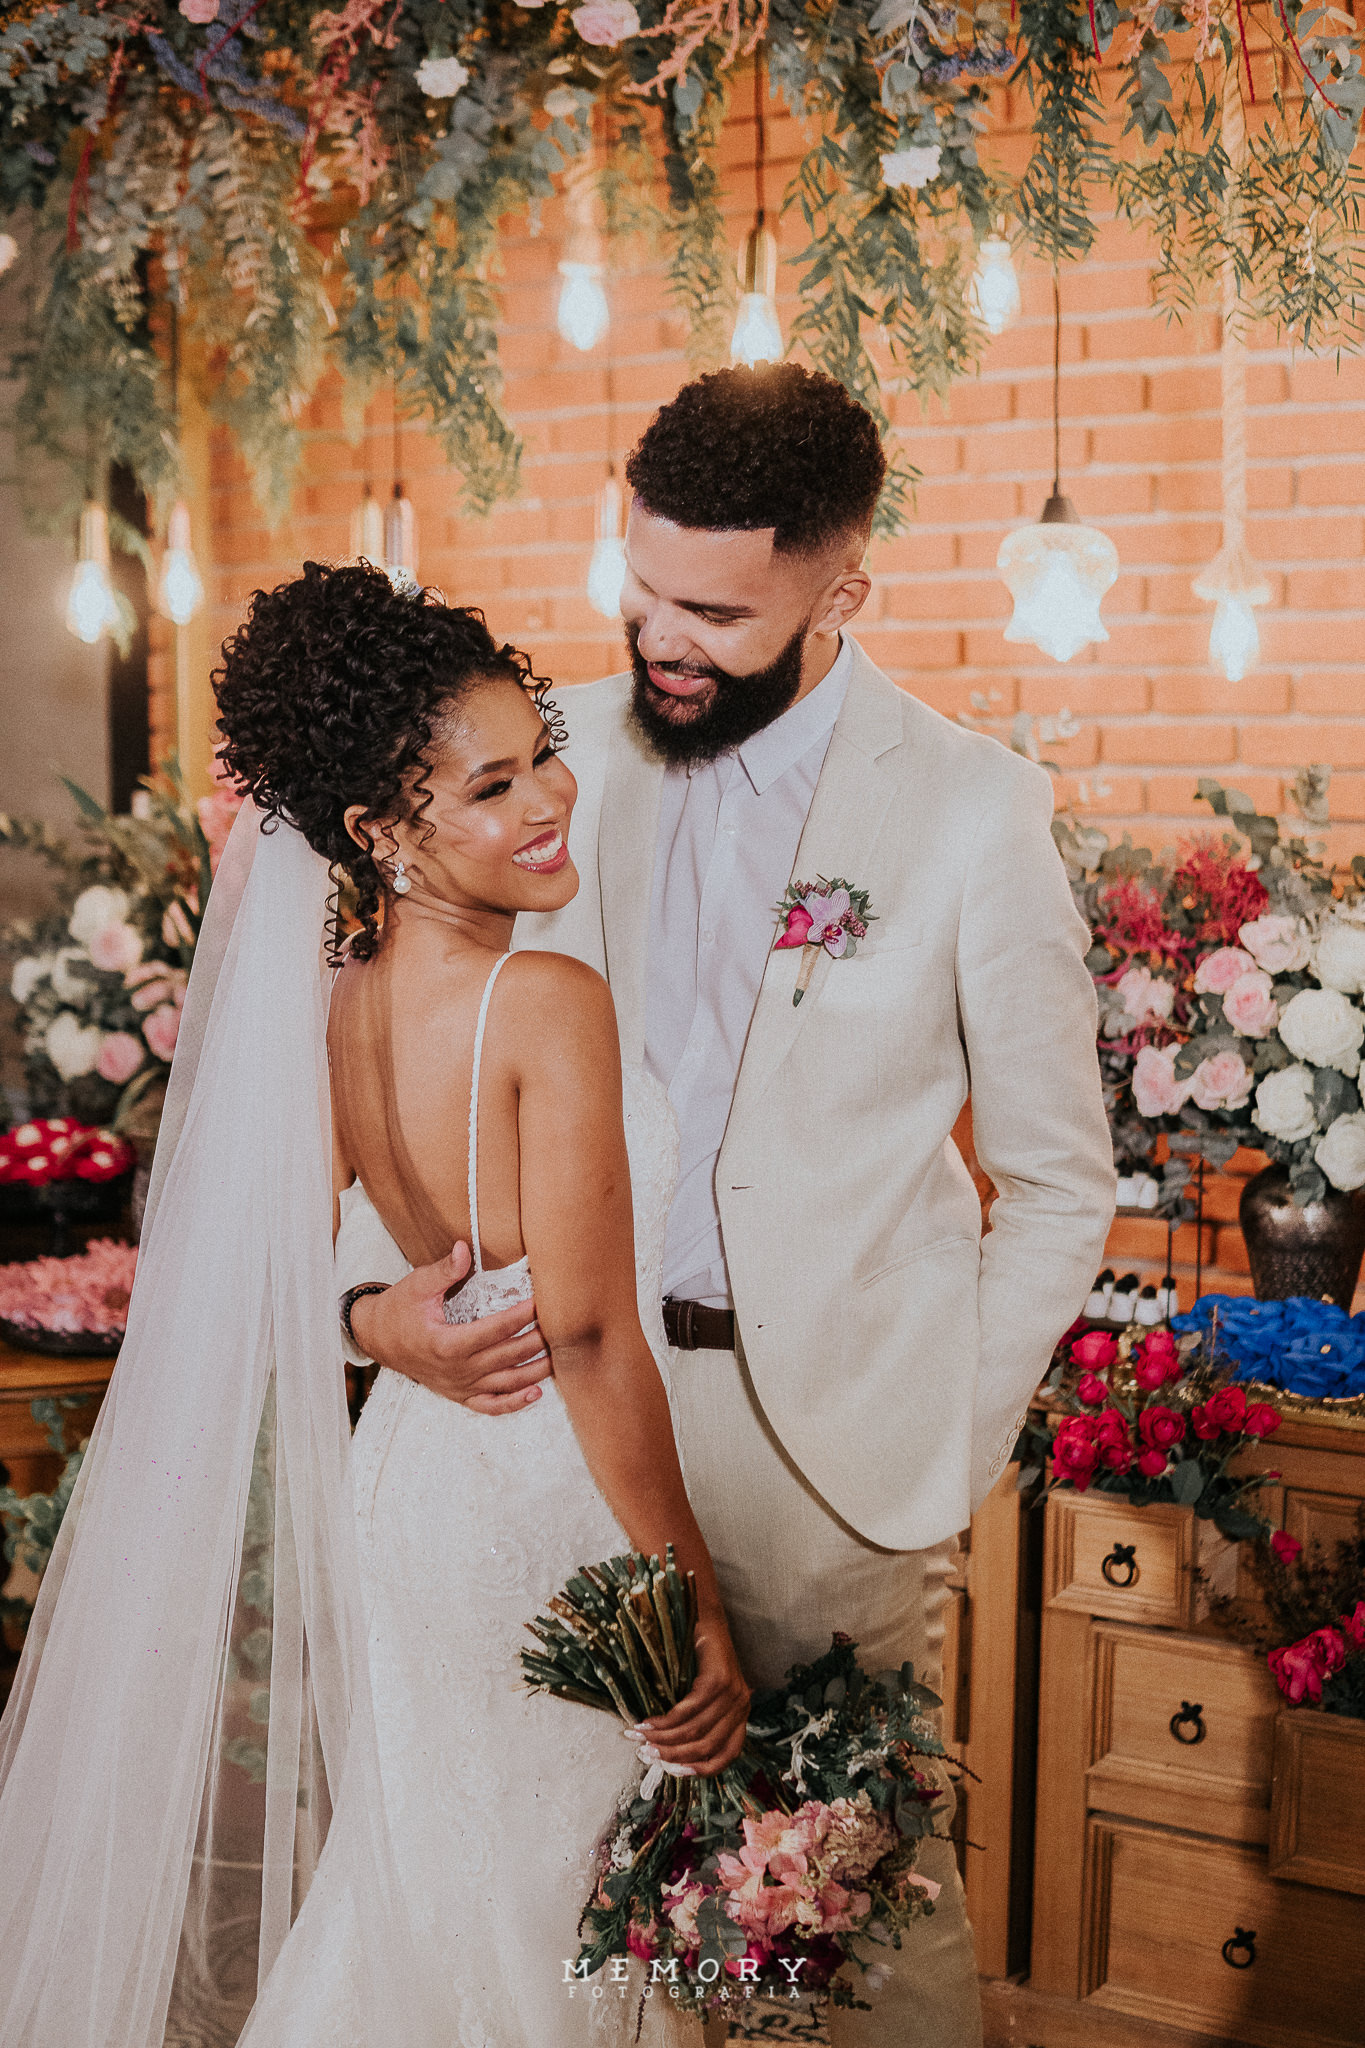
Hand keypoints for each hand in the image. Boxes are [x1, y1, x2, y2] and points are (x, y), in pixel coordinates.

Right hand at [350, 1243, 551, 1414]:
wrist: (376, 1338)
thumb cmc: (398, 1310)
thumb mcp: (418, 1285)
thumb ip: (445, 1270)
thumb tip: (464, 1248)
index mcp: (448, 1343)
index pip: (496, 1329)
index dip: (521, 1315)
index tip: (541, 1301)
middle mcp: (457, 1370)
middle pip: (508, 1356)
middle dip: (537, 1339)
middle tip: (561, 1323)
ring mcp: (459, 1386)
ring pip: (506, 1383)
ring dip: (535, 1371)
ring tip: (559, 1355)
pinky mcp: (459, 1395)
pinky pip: (490, 1406)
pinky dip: (514, 1403)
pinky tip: (535, 1393)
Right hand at [632, 1618, 749, 1776]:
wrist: (705, 1616)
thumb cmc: (699, 1657)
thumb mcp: (704, 1694)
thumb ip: (697, 1721)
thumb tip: (667, 1753)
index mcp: (741, 1716)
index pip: (726, 1756)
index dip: (699, 1770)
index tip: (672, 1772)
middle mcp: (741, 1707)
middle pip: (706, 1747)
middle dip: (673, 1756)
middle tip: (646, 1755)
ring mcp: (732, 1694)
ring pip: (694, 1731)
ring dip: (663, 1739)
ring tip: (639, 1738)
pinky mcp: (718, 1681)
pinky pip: (688, 1711)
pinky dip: (664, 1721)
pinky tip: (647, 1722)